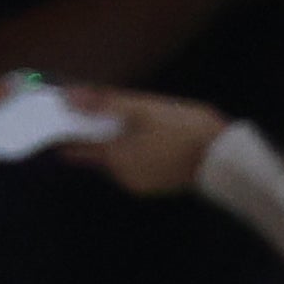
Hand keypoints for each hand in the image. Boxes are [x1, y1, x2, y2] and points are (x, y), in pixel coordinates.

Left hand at [66, 87, 233, 197]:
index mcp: (114, 155)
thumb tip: (68, 97)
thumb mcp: (145, 109)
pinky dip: (140, 154)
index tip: (59, 124)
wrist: (223, 156)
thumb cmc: (185, 129)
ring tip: (146, 127)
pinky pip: (138, 167)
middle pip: (100, 151)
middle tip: (115, 117)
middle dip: (101, 135)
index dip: (67, 133)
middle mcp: (121, 174)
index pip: (78, 145)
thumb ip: (104, 102)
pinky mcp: (155, 187)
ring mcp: (138, 183)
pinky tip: (157, 142)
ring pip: (121, 159)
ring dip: (124, 144)